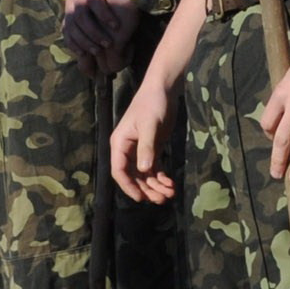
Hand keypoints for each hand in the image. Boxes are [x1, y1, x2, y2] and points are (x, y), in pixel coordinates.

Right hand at [64, 0, 138, 67]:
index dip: (104, 14)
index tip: (117, 27)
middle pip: (80, 15)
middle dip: (94, 32)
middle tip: (108, 45)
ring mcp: (70, 2)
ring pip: (71, 24)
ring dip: (83, 40)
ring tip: (97, 51)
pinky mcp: (68, 10)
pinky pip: (66, 28)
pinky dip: (72, 42)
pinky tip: (82, 53)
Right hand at [110, 78, 176, 202]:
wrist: (164, 90)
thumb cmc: (152, 103)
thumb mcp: (150, 125)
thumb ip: (146, 148)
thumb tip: (143, 170)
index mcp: (120, 144)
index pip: (119, 171)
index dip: (128, 186)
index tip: (140, 198)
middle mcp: (127, 150)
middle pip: (133, 176)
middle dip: (147, 189)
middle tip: (162, 199)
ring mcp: (139, 150)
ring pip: (144, 175)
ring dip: (156, 186)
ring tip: (170, 193)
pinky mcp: (152, 148)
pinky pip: (154, 169)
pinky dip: (161, 178)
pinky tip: (170, 184)